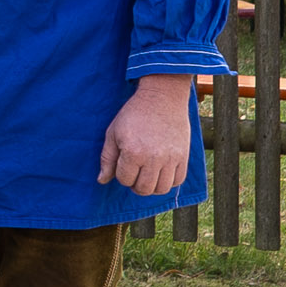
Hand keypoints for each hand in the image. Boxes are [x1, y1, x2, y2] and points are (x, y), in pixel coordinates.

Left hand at [98, 74, 196, 196]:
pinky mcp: (183, 155)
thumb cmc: (134, 114)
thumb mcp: (113, 132)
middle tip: (135, 172)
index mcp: (133, 152)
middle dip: (135, 184)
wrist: (162, 97)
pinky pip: (178, 180)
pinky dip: (169, 181)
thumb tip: (102, 180)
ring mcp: (171, 158)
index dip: (121, 174)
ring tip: (148, 174)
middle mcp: (153, 158)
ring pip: (161, 189)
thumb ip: (107, 158)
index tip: (124, 162)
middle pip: (144, 189)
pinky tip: (162, 171)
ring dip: (152, 186)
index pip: (125, 179)